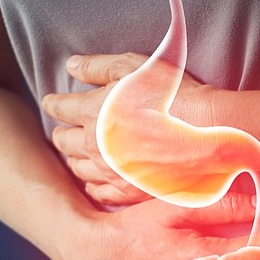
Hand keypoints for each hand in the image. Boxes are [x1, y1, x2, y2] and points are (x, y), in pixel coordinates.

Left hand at [42, 52, 207, 205]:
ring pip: (78, 169)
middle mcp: (95, 145)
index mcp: (92, 111)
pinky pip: (99, 194)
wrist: (207, 136)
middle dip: (61, 133)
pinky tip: (97, 180)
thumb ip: (99, 66)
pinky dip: (93, 185)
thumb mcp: (136, 68)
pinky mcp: (128, 193)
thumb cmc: (175, 97)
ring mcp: (111, 173)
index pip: (60, 107)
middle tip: (63, 130)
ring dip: (75, 159)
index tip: (52, 102)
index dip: (54, 102)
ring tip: (79, 154)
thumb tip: (71, 66)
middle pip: (64, 141)